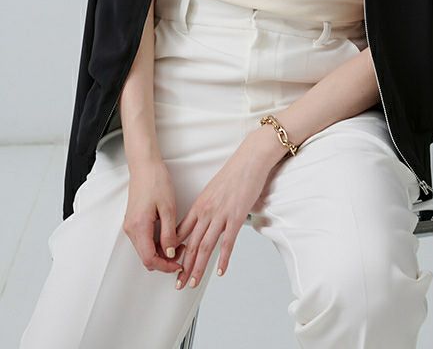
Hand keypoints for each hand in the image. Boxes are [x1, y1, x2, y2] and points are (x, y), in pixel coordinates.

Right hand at [123, 158, 183, 273]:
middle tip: (182, 252)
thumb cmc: (156, 181)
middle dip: (164, 260)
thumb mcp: (168, 208)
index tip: (178, 264)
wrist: (145, 166)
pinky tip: (168, 236)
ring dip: (161, 251)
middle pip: (146, 257)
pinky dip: (156, 243)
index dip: (165, 266)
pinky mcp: (133, 221)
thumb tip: (171, 253)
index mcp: (139, 227)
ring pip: (145, 249)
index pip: (150, 259)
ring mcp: (131, 225)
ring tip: (178, 243)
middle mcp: (131, 229)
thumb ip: (169, 233)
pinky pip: (144, 239)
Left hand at [173, 130, 283, 288]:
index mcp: (199, 204)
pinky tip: (220, 271)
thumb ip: (207, 207)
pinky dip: (223, 259)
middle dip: (183, 267)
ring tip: (193, 283)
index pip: (181, 233)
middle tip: (178, 283)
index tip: (171, 265)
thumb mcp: (213, 189)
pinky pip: (228, 242)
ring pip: (205, 247)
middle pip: (191, 244)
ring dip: (198, 267)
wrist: (250, 159)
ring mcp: (221, 214)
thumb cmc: (235, 172)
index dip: (175, 252)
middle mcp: (206, 211)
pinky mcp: (237, 216)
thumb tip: (204, 221)